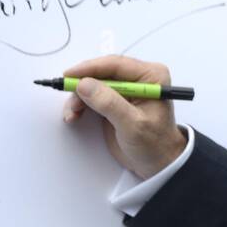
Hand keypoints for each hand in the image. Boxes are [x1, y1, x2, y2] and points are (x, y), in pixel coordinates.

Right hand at [60, 55, 188, 178]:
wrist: (158, 162)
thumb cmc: (155, 144)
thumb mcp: (132, 125)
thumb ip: (109, 104)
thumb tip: (85, 85)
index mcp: (151, 76)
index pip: (116, 64)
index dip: (90, 68)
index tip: (70, 75)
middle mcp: (138, 78)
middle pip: (101, 72)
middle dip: (82, 85)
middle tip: (69, 100)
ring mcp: (125, 90)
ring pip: (93, 84)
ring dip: (79, 97)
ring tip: (72, 114)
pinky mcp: (114, 101)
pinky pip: (92, 95)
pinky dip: (81, 104)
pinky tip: (75, 115)